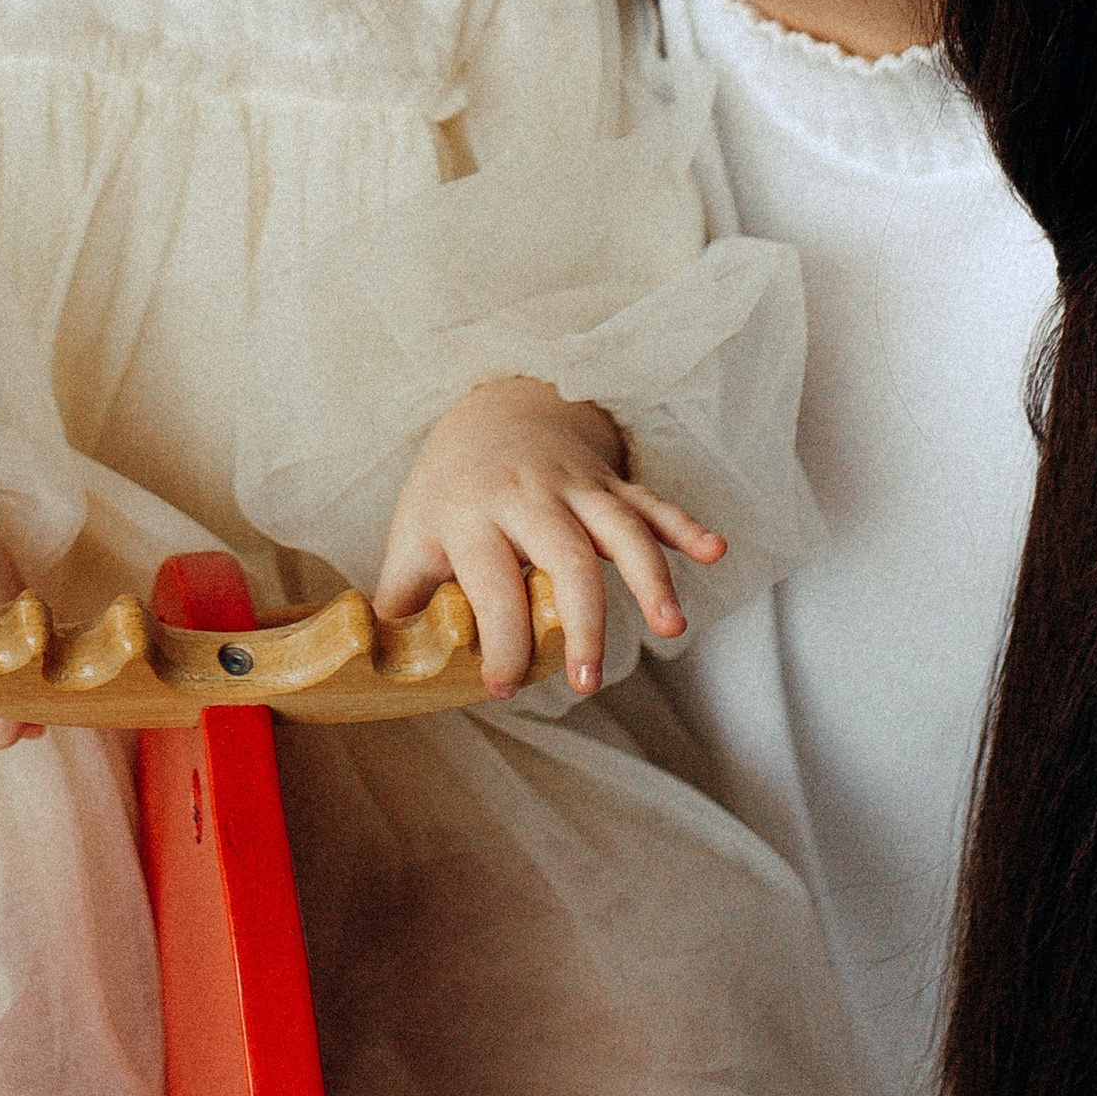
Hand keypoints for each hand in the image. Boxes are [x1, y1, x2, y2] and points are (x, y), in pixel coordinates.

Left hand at [377, 377, 725, 698]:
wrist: (493, 408)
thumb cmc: (450, 489)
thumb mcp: (412, 534)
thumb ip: (403, 597)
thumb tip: (382, 663)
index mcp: (472, 514)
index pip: (491, 584)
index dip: (499, 640)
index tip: (504, 687)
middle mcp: (527, 496)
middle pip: (565, 559)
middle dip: (582, 624)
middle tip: (587, 684)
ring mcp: (575, 486)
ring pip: (620, 529)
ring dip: (650, 577)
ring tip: (671, 628)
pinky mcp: (610, 482)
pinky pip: (652, 502)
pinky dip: (684, 527)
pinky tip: (714, 551)